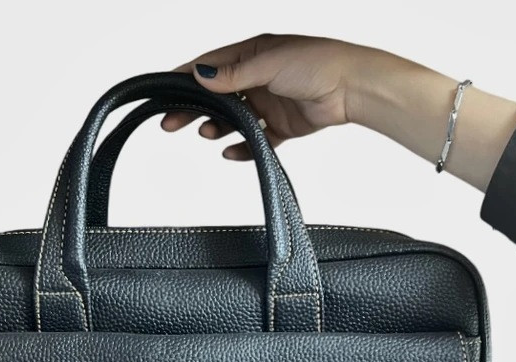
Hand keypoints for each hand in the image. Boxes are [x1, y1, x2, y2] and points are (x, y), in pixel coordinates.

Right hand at [163, 34, 366, 159]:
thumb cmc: (317, 63)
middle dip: (193, 109)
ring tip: (207, 134)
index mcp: (251, 56)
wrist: (351, 88)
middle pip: (216, 97)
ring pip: (233, 120)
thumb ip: (234, 75)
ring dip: (217, 128)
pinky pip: (256, 141)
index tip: (164, 91)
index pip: (210, 67)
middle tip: (170, 123)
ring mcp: (268, 104)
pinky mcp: (281, 127)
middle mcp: (257, 79)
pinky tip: (230, 152)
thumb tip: (200, 75)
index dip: (186, 79)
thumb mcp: (269, 65)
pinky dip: (242, 148)